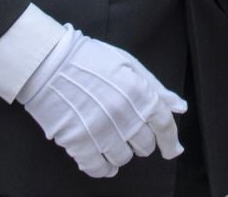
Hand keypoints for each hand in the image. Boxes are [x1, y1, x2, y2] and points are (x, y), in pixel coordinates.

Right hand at [18, 28, 184, 178]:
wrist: (49, 62)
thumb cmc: (88, 59)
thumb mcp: (128, 64)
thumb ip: (156, 88)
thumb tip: (179, 107)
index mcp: (139, 93)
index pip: (164, 125)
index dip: (170, 140)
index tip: (171, 149)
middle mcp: (123, 114)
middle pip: (144, 145)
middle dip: (141, 141)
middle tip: (129, 131)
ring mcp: (101, 130)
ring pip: (123, 158)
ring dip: (120, 152)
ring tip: (110, 139)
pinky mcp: (78, 142)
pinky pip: (98, 168)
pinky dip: (102, 168)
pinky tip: (100, 161)